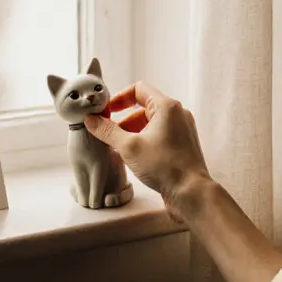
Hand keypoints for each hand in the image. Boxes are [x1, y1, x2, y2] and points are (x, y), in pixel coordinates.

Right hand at [84, 82, 211, 207]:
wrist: (190, 192)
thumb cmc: (165, 167)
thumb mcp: (129, 147)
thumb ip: (107, 131)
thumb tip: (92, 120)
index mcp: (167, 107)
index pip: (138, 89)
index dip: (119, 98)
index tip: (106, 111)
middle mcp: (178, 114)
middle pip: (143, 108)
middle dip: (123, 120)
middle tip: (108, 133)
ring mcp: (182, 130)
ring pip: (151, 123)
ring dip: (132, 132)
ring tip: (118, 148)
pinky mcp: (182, 144)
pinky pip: (159, 135)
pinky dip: (144, 140)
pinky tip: (133, 156)